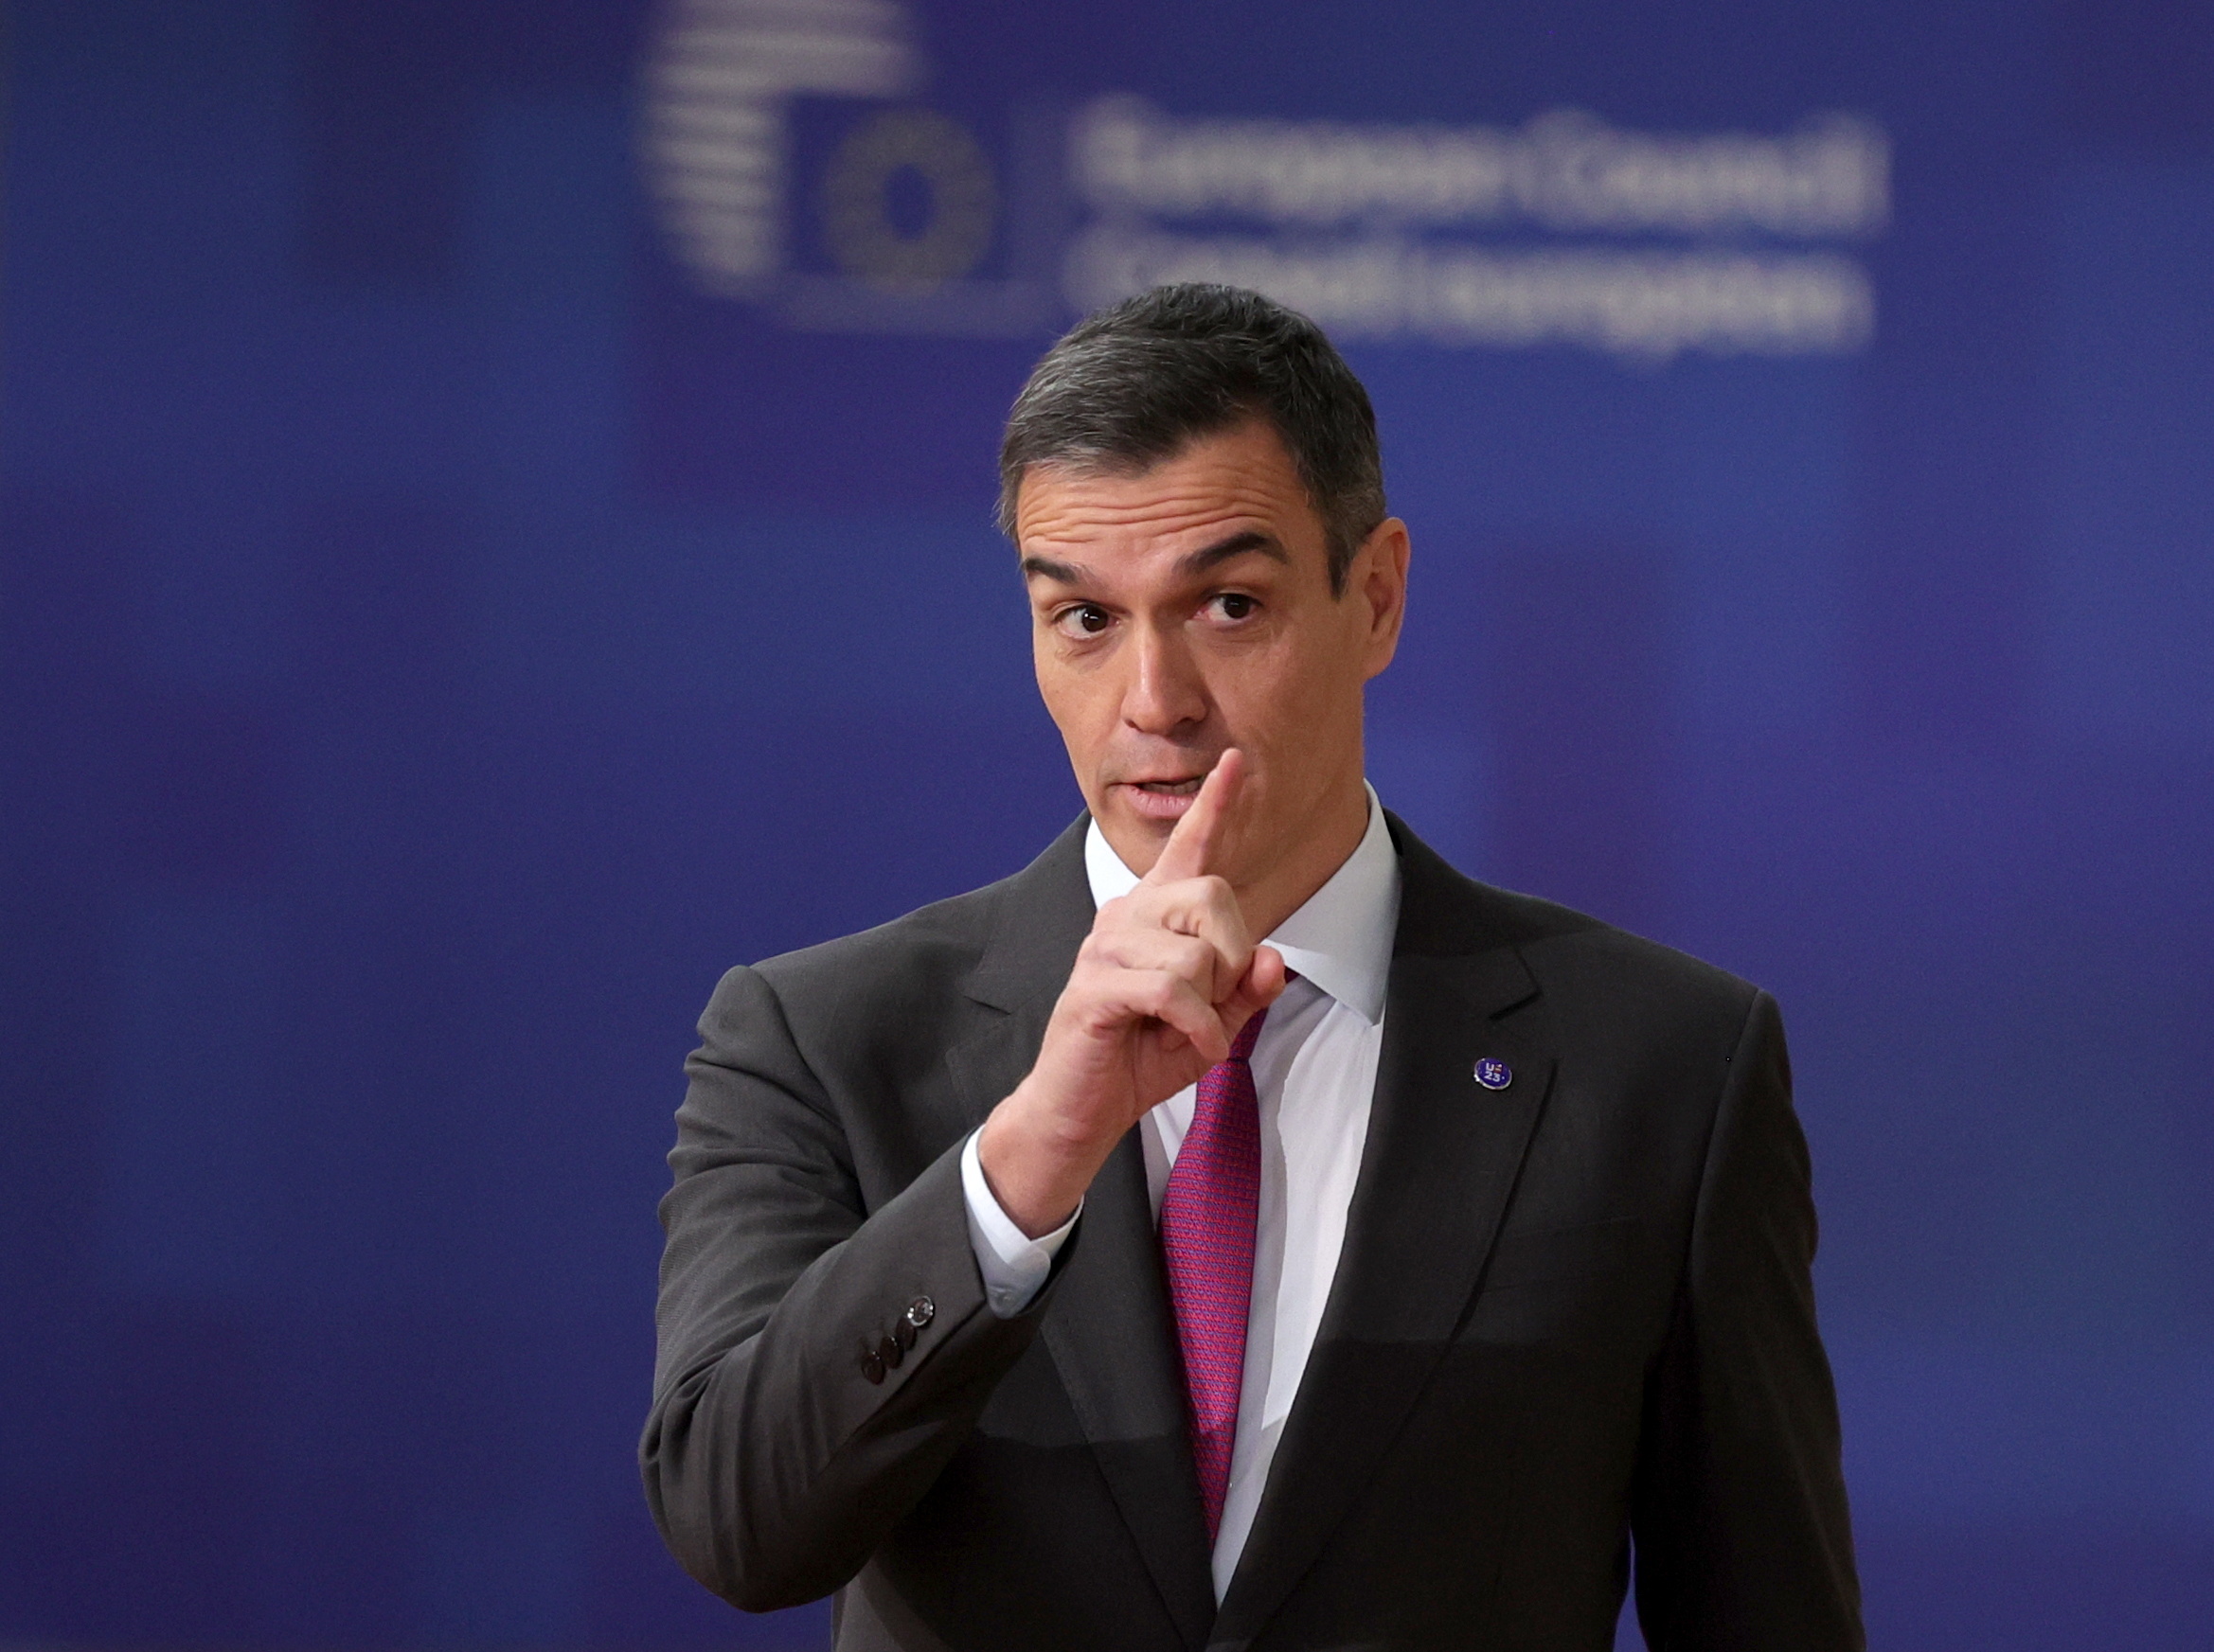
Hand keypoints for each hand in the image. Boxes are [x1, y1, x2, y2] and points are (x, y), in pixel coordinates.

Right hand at [976, 750, 1287, 1236]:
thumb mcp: (1215, 1024)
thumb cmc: (1144, 1058)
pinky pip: (1171, 988)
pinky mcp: (1095, 985)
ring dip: (1210, 1004)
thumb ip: (1248, 990)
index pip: (1189, 849)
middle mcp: (1125, 915)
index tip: (1236, 760)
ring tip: (1191, 1031)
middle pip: (1213, 897)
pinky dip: (1197, 1026)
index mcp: (1155, 916)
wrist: (1082, 1109)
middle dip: (1234, 957)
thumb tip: (1274, 959)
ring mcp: (1105, 947)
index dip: (1216, 805)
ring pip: (1195, 952)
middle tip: (1217, 1004)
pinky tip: (1195, 1047)